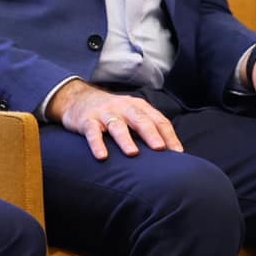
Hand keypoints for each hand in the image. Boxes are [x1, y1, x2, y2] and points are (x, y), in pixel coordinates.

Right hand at [49, 81, 182, 160]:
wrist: (78, 99)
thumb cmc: (113, 113)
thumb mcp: (132, 115)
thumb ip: (148, 128)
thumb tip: (171, 153)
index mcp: (139, 107)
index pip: (158, 120)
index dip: (169, 136)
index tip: (178, 154)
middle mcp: (124, 107)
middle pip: (140, 120)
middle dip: (151, 134)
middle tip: (160, 149)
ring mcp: (105, 113)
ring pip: (117, 125)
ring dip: (125, 139)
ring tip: (133, 153)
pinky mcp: (87, 120)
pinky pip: (92, 132)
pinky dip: (97, 144)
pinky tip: (102, 156)